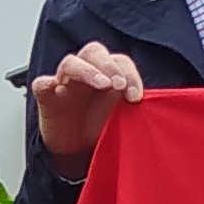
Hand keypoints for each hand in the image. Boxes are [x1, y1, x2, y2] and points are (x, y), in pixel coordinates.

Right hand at [29, 41, 147, 170]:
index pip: (120, 61)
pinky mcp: (47, 97)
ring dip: (87, 70)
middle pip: (95, 52)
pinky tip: (53, 86)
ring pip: (71, 63)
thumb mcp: (124, 116)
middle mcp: (87, 73)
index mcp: (108, 75)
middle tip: (119, 84)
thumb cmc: (102, 126)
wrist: (78, 150)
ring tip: (101, 84)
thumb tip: (161, 108)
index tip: (137, 96)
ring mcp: (65, 83)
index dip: (131, 75)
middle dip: (109, 66)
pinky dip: (46, 83)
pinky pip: (42, 84)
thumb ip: (135, 106)